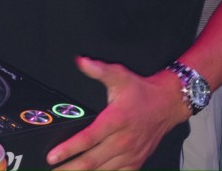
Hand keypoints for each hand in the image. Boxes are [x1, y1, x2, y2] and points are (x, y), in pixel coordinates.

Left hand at [45, 57, 189, 169]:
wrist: (168, 104)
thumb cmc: (141, 92)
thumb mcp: (120, 75)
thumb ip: (99, 69)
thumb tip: (81, 61)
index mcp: (116, 120)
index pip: (88, 138)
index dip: (69, 149)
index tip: (52, 156)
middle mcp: (123, 140)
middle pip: (92, 160)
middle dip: (69, 167)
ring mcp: (130, 154)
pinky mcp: (136, 161)